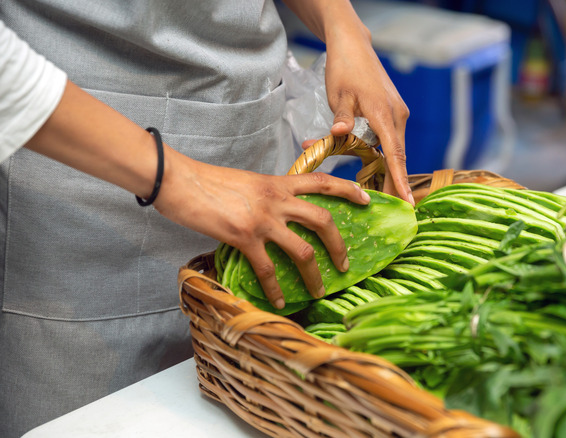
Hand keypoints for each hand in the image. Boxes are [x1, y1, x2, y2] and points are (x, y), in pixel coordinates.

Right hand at [154, 151, 370, 309]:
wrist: (179, 180)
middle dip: (339, 245)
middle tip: (346, 264)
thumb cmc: (209, 182)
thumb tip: (279, 213)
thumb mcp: (248, 182)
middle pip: (324, 220)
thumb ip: (269, 195)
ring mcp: (263, 219)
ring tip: (319, 292)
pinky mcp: (244, 237)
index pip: (323, 182)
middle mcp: (277, 200)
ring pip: (303, 250)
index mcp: (279, 183)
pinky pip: (268, 269)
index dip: (349, 190)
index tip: (368, 199)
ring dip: (315, 275)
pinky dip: (276, 290)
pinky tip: (281, 301)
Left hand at [323, 24, 413, 204]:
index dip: (400, 180)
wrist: (354, 46)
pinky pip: (388, 139)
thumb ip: (341, 116)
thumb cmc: (345, 68)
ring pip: (392, 148)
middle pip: (397, 156)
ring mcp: (397, 114)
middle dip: (393, 182)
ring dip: (383, 168)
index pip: (395, 154)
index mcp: (385, 114)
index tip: (408, 202)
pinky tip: (367, 164)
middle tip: (389, 207)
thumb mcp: (338, 94)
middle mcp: (397, 116)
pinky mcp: (392, 113)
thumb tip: (339, 133)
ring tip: (375, 191)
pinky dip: (379, 154)